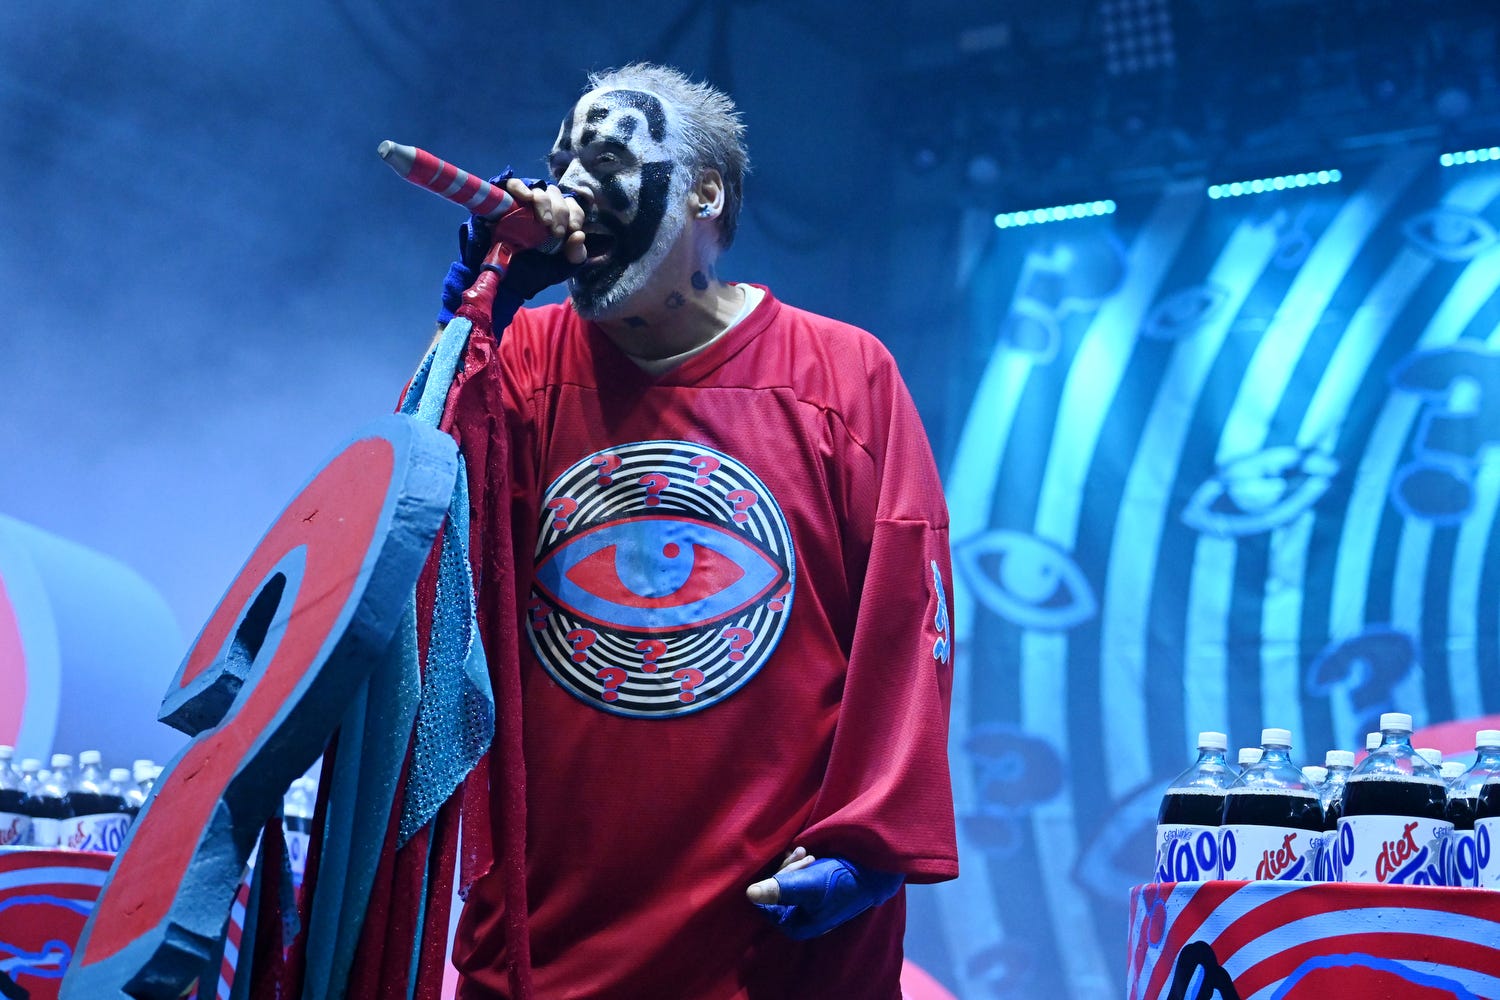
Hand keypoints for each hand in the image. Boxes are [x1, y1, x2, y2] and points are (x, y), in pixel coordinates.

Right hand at [436, 172, 587, 324]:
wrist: (504, 281)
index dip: (575, 215)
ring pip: (540, 190)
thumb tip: (579, 235)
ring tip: (544, 222)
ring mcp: (523, 203)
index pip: (572, 206)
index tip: (572, 230)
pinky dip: (520, 188)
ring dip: (544, 203)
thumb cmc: (534, 272)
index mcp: (558, 220)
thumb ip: (575, 254)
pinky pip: (513, 185)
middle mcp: (543, 208)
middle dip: (560, 212)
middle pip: (557, 194)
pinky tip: (526, 197)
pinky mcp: (504, 201)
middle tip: (555, 232)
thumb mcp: (560, 267)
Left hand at [746, 848, 904, 940]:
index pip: (767, 903)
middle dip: (787, 870)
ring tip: (809, 854)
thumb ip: (780, 888)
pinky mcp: (812, 895)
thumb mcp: (809, 883)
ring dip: (793, 865)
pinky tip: (809, 854)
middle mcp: (797, 919)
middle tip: (804, 854)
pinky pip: (794, 880)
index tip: (795, 865)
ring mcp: (805, 907)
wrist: (872, 872)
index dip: (776, 881)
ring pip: (783, 883)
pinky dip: (798, 866)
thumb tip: (749, 894)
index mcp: (795, 926)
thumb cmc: (841, 881)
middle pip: (774, 892)